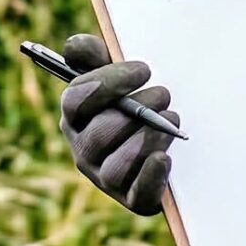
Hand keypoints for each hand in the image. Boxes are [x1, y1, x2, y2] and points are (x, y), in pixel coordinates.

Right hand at [58, 32, 179, 215]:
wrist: (162, 140)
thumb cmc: (131, 102)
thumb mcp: (111, 75)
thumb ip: (90, 55)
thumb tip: (74, 47)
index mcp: (74, 118)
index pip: (75, 100)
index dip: (109, 82)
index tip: (143, 70)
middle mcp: (84, 150)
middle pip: (99, 133)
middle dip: (136, 110)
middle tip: (164, 94)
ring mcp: (105, 178)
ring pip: (117, 164)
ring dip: (148, 138)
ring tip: (172, 120)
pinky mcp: (133, 198)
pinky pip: (137, 194)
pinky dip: (150, 176)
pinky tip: (165, 158)